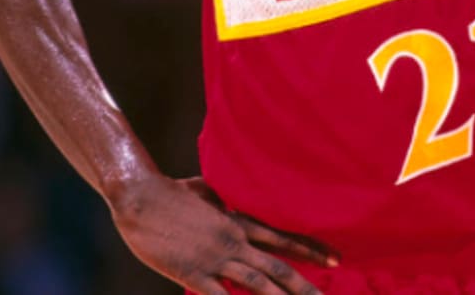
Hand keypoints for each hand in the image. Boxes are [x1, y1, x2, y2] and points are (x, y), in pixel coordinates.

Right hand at [111, 175, 335, 293]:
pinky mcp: (194, 274)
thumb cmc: (169, 191)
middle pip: (278, 268)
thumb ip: (222, 198)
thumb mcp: (204, 189)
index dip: (309, 249)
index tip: (336, 259)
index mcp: (236, 220)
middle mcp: (233, 241)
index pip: (281, 237)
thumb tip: (232, 196)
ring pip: (260, 287)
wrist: (138, 195)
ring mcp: (215, 259)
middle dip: (306, 288)